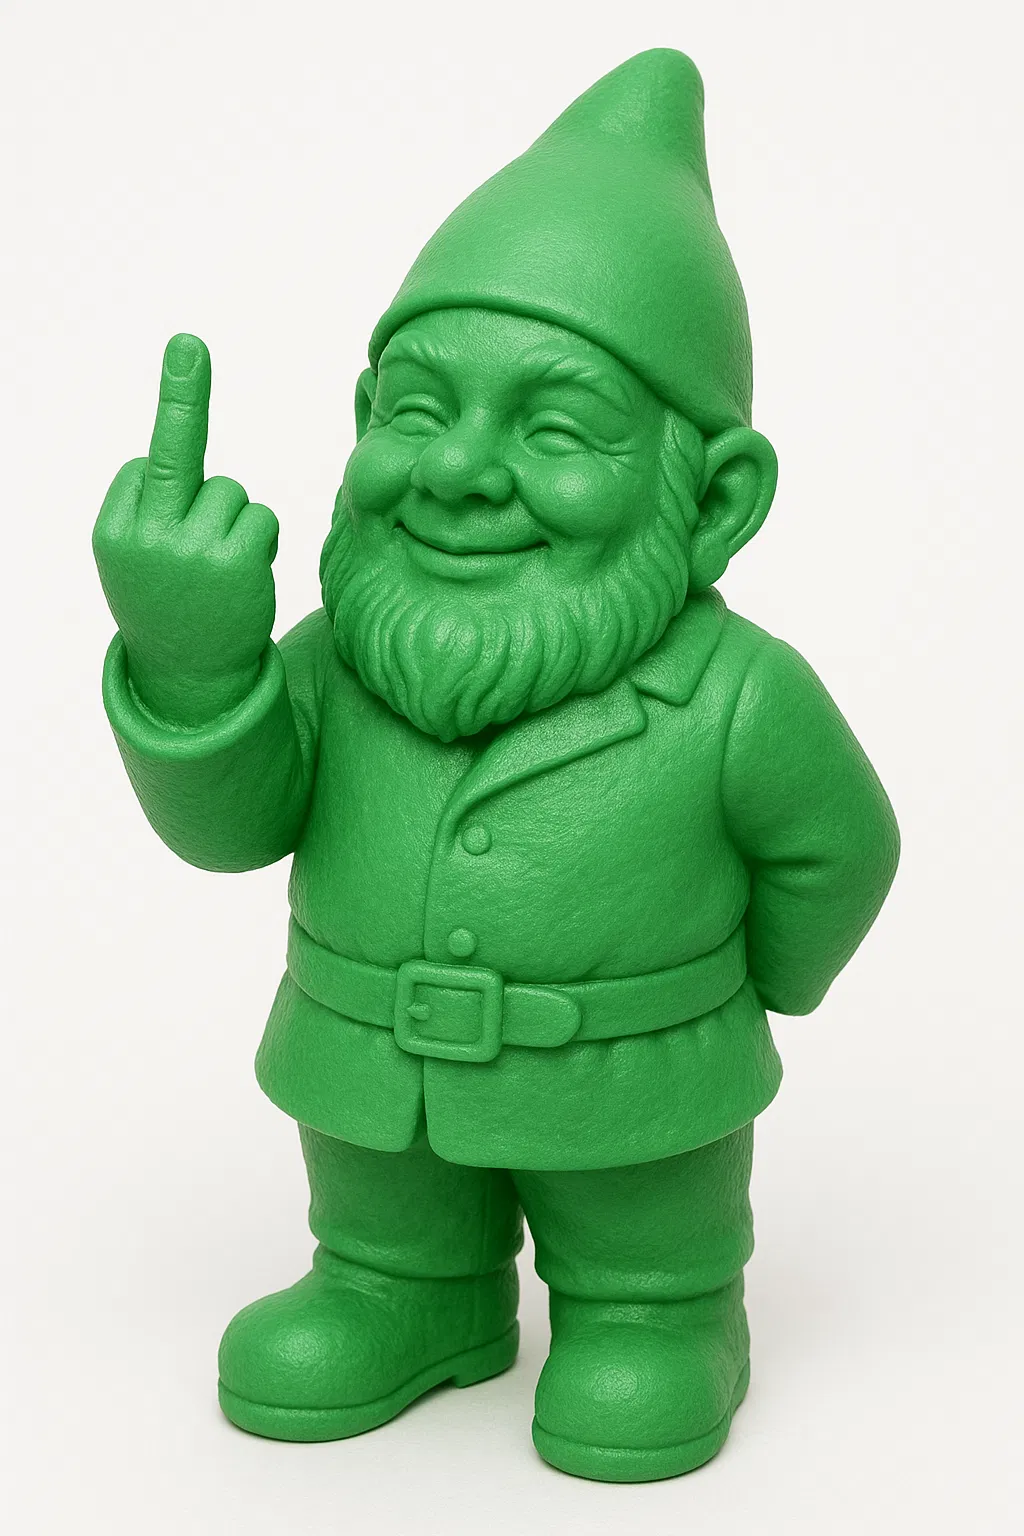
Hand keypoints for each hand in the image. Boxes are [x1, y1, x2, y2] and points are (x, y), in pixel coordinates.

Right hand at [93, 333, 278, 725]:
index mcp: (113, 531)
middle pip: (177, 451)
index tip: (165, 477)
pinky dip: (260, 538)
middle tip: (187, 343)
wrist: (192, 680)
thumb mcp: (136, 558)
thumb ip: (150, 506)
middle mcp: (147, 536)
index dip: (165, 488)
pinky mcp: (236, 561)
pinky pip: (260, 517)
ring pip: (231, 492)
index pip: (145, 469)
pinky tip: (244, 575)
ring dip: (234, 521)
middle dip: (181, 392)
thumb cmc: (167, 605)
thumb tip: (177, 453)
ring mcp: (192, 549)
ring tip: (220, 572)